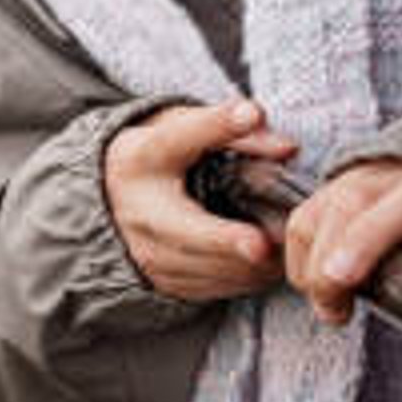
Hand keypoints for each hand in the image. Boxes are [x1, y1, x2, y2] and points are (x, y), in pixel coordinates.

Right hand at [102, 98, 296, 301]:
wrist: (113, 202)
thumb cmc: (159, 159)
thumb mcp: (181, 129)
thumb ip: (230, 130)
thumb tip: (287, 148)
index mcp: (142, 157)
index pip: (176, 139)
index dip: (216, 126)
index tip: (252, 113)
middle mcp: (138, 209)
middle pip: (185, 228)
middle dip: (225, 239)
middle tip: (261, 244)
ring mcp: (149, 253)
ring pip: (208, 265)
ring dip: (253, 260)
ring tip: (283, 240)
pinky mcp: (165, 283)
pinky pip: (219, 287)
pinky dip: (249, 276)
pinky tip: (266, 258)